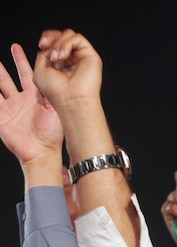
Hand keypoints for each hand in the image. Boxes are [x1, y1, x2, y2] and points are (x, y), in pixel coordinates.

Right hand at [0, 44, 63, 172]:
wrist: (43, 152)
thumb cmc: (53, 134)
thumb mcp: (54, 107)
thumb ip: (50, 90)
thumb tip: (54, 72)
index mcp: (34, 96)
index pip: (25, 73)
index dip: (21, 60)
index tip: (17, 47)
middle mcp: (20, 100)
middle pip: (6, 78)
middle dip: (0, 66)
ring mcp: (9, 108)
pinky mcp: (1, 117)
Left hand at [32, 30, 101, 114]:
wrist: (71, 100)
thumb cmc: (56, 92)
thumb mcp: (40, 69)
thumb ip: (44, 54)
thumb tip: (50, 45)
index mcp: (61, 64)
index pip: (55, 42)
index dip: (47, 39)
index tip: (41, 45)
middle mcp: (72, 60)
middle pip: (62, 35)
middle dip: (51, 38)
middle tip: (46, 47)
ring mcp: (82, 58)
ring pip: (69, 35)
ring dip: (58, 43)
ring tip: (56, 58)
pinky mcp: (91, 56)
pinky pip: (77, 38)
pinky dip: (67, 43)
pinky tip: (63, 56)